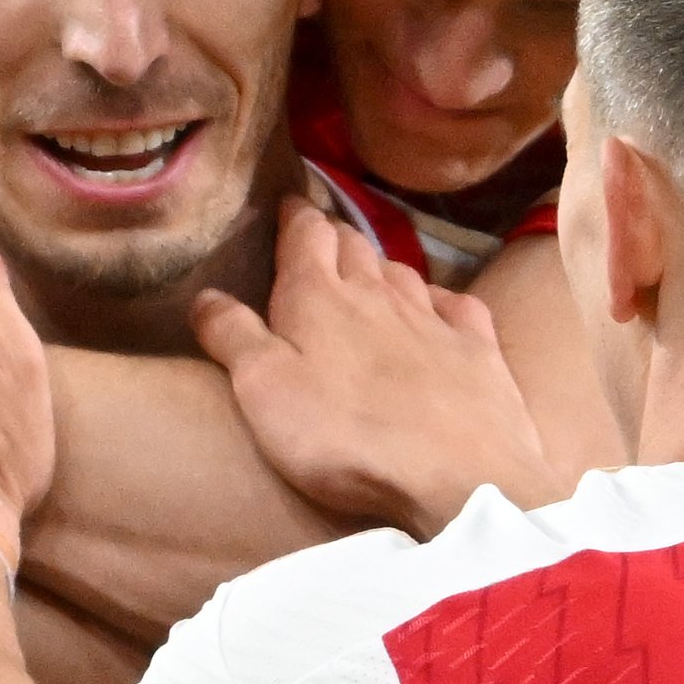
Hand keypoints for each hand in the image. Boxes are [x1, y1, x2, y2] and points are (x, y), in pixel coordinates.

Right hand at [192, 203, 561, 538]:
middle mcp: (379, 294)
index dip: (294, 216)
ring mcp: (434, 319)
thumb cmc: (345, 437)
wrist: (458, 477)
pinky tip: (438, 309)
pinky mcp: (477, 349)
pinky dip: (440, 301)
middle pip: (355, 246)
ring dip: (382, 267)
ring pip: (403, 273)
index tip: (286, 206)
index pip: (306, 233)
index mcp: (319, 297)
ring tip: (369, 275)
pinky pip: (457, 306)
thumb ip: (232, 337)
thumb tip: (205, 294)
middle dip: (335, 237)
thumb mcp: (263, 392)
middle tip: (321, 239)